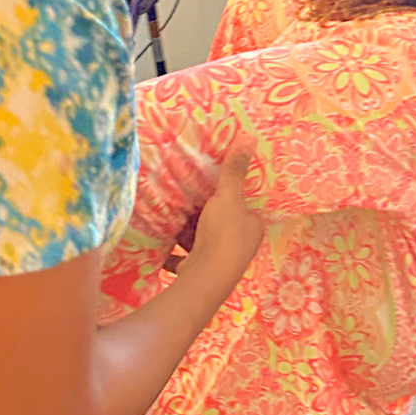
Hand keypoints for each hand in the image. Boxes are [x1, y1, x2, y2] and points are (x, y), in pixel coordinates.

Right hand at [174, 149, 261, 282]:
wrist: (204, 277)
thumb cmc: (222, 234)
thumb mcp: (228, 196)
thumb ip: (234, 170)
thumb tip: (250, 137)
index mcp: (252, 229)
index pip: (244, 210)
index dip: (230, 199)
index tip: (213, 189)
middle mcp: (240, 248)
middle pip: (221, 225)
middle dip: (204, 216)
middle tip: (188, 200)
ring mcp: (219, 263)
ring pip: (202, 242)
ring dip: (188, 233)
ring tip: (173, 217)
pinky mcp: (199, 273)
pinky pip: (185, 259)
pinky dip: (175, 254)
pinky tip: (163, 244)